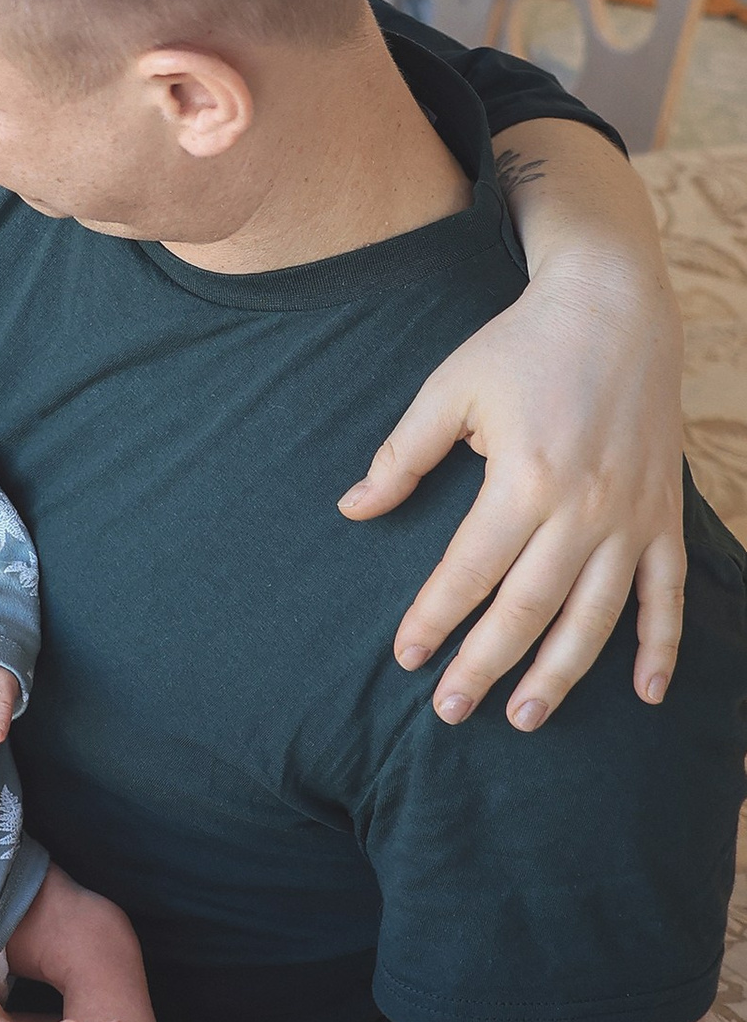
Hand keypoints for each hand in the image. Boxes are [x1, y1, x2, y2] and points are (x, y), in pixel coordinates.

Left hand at [346, 240, 687, 729]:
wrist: (614, 305)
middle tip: (452, 711)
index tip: (407, 656)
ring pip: (596, 616)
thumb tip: (353, 509)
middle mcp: (585, 507)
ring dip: (562, 673)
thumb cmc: (520, 345)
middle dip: (487, 664)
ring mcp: (632, 515)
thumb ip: (402, 456)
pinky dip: (662, 645)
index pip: (470, 570)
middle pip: (530, 608)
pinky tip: (647, 693)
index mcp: (525, 478)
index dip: (436, 617)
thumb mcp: (449, 390)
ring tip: (525, 716)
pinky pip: (668, 592)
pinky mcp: (665, 514)